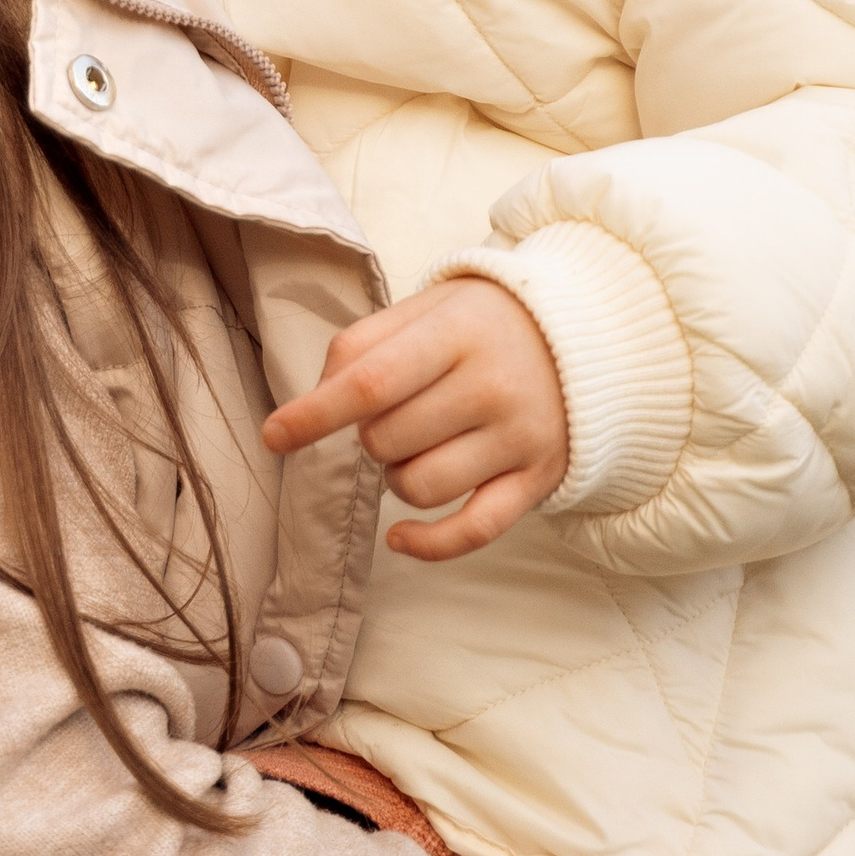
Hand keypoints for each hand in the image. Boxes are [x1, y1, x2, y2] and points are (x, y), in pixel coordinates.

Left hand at [261, 278, 568, 560]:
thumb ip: (362, 346)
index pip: (370, 382)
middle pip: (387, 439)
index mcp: (457, 334)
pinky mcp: (537, 480)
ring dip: (395, 476)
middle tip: (396, 410)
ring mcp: (519, 438)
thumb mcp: (424, 311)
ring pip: (419, 487)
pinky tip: (399, 536)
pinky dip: (427, 544)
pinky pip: (472, 531)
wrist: (581, 338)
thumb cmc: (478, 326)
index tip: (273, 435)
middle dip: (369, 435)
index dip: (314, 414)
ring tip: (417, 445)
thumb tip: (313, 403)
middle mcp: (493, 386)